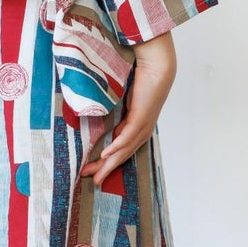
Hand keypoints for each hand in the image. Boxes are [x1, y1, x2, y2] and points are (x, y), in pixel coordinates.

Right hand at [80, 33, 176, 187]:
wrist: (156, 66)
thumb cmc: (141, 78)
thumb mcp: (122, 98)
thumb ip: (113, 109)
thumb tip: (96, 112)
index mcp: (137, 127)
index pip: (120, 150)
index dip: (106, 162)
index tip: (92, 170)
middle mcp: (141, 130)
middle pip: (122, 155)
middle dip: (105, 169)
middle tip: (91, 180)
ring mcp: (143, 125)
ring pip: (124, 150)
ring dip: (108, 164)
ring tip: (95, 175)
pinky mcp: (142, 117)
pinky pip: (127, 136)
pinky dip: (116, 147)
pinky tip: (106, 155)